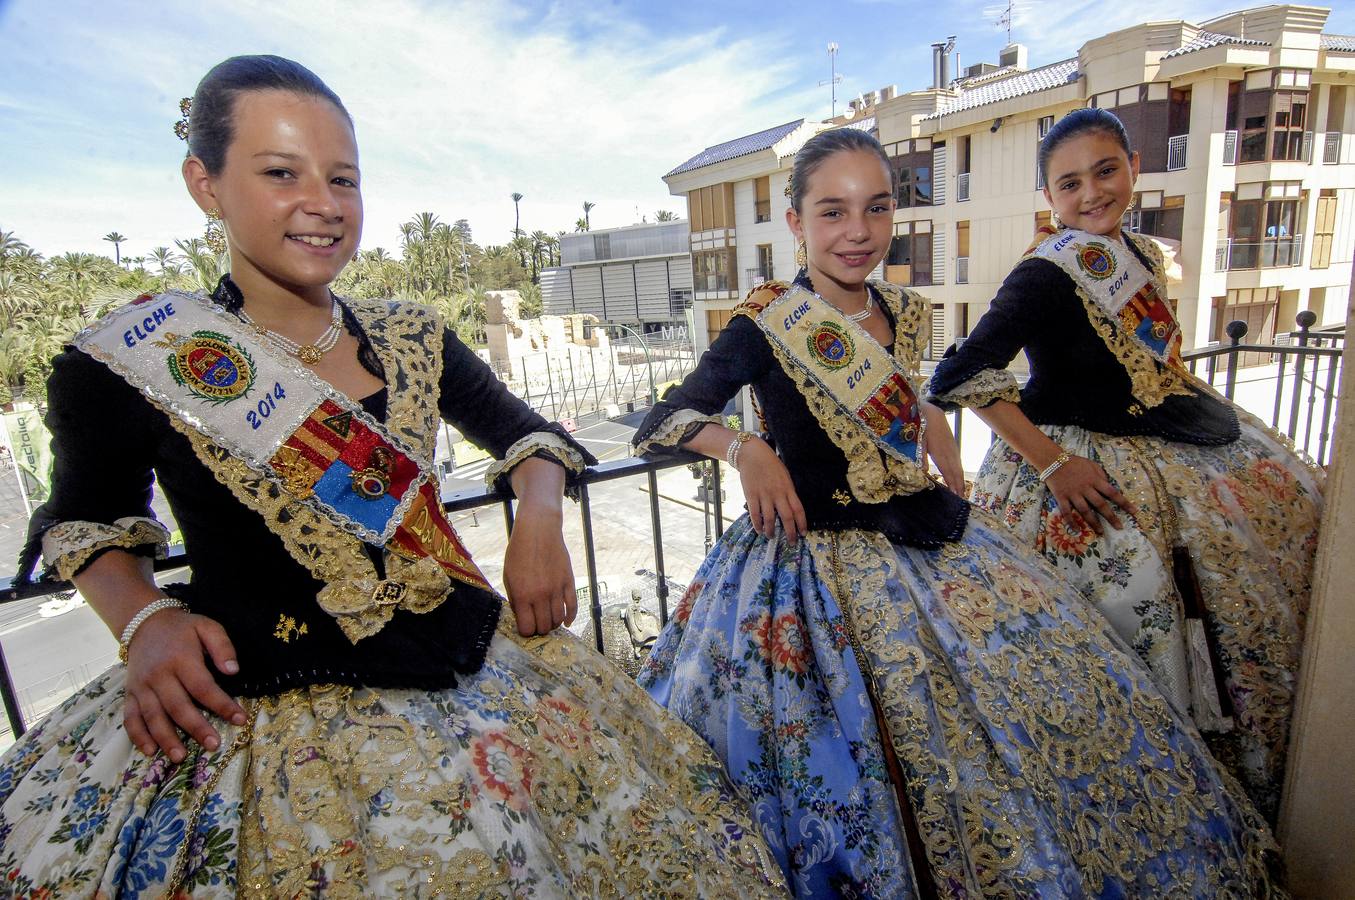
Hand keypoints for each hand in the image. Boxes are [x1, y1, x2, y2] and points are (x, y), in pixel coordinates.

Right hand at [123, 609, 245, 761]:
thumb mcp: (207, 627)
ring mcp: (141, 687)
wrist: (144, 624)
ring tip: (180, 757)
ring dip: (166, 738)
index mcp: (181, 659)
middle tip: (213, 745)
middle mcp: (159, 675)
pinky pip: (130, 718)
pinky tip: (149, 751)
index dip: (222, 705)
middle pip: (178, 706)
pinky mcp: (129, 694)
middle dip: (196, 728)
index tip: (241, 720)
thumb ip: (222, 646)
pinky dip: (138, 736)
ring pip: (153, 716)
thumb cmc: (182, 629)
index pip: (204, 687)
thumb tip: (233, 670)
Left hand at [503, 505, 575, 635]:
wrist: (538, 531)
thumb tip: (522, 616)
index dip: (526, 632)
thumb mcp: (508, 576)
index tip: (525, 628)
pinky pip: (572, 606)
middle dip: (540, 630)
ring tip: (549, 620)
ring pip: (558, 619)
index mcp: (522, 594)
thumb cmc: (519, 552)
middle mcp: (540, 595)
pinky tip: (566, 621)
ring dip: (554, 624)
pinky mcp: (568, 582)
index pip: (527, 628)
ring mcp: (556, 589)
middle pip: (544, 626)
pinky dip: (570, 617)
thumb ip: (514, 599)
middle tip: (537, 625)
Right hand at [736, 438, 807, 542]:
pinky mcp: (751, 495)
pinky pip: (755, 514)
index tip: (803, 533)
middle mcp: (778, 494)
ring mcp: (764, 495)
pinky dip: (757, 524)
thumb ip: (788, 492)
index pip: (798, 509)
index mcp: (788, 489)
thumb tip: (791, 508)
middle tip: (791, 543)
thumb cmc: (771, 465)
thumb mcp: (785, 476)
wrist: (752, 454)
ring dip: (771, 531)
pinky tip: (759, 530)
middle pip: (787, 517)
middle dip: (790, 532)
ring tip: (771, 536)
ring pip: (770, 518)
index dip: (802, 523)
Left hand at [921, 401, 964, 494]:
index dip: (952, 484)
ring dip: (960, 479)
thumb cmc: (922, 425)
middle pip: (956, 471)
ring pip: (958, 466)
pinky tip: (958, 475)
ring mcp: (952, 448)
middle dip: (958, 485)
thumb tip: (924, 472)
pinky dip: (959, 470)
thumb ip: (921, 456)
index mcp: (940, 452)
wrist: (932, 410)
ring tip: (961, 491)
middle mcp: (949, 451)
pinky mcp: (952, 444)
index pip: (948, 472)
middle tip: (961, 498)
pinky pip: (958, 460)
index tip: (955, 495)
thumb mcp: (918, 440)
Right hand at [1044, 455, 1136, 534]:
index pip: (1113, 493)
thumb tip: (1109, 486)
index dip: (1124, 503)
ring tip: (1100, 532)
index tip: (1134, 512)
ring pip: (1085, 511)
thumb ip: (1101, 476)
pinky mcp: (1062, 497)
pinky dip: (1071, 521)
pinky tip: (1077, 530)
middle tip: (1119, 527)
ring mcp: (1073, 494)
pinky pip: (1066, 512)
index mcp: (1095, 480)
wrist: (1053, 460)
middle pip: (1100, 505)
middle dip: (1111, 517)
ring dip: (1093, 522)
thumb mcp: (1092, 465)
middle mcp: (1086, 489)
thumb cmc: (1075, 462)